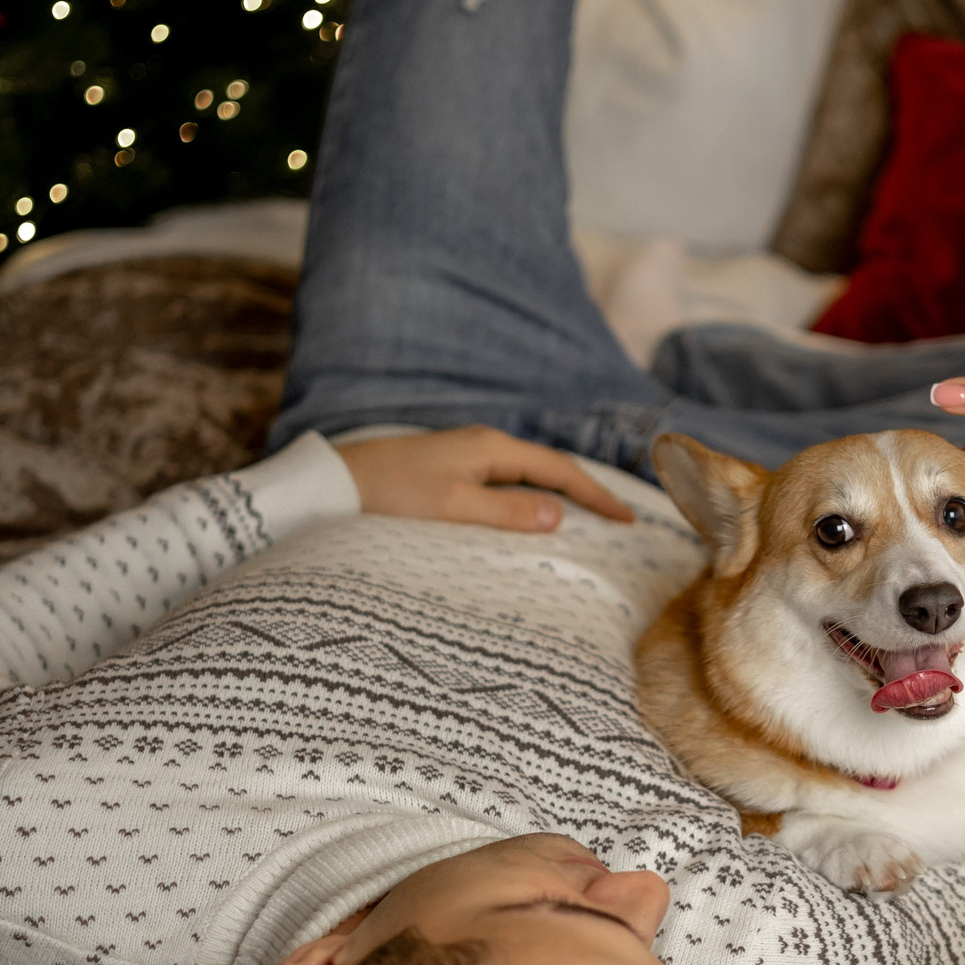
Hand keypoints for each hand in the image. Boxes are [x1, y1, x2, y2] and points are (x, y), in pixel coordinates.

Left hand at [336, 425, 635, 531]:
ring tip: (588, 519)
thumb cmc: (392, 494)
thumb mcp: (453, 507)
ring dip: (560, 493)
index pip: (559, 470)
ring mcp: (468, 454)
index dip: (596, 495)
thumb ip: (507, 511)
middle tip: (619, 520)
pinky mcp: (452, 468)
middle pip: (549, 467)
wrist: (338, 483)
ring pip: (528, 473)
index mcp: (492, 448)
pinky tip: (534, 512)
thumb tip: (558, 515)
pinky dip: (532, 496)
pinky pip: (507, 480)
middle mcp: (485, 444)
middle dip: (587, 492)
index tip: (626, 519)